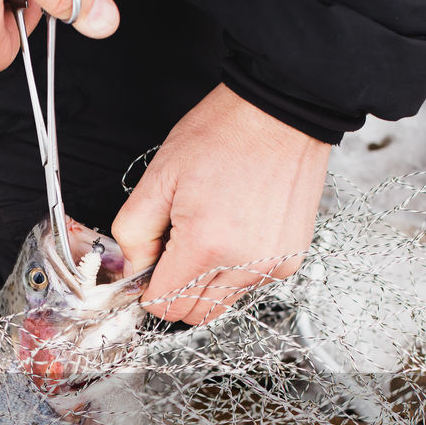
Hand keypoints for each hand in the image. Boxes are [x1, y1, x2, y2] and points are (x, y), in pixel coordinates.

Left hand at [112, 85, 330, 325]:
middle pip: (194, 313)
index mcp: (206, 244)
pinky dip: (234, 270)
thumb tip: (135, 271)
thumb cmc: (223, 134)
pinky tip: (235, 231)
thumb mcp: (159, 177)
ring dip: (206, 281)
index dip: (149, 290)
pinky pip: (250, 285)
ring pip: (222, 303)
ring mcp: (273, 264)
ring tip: (209, 233)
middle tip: (175, 248)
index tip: (150, 267)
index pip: (165, 306)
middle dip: (176, 289)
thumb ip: (134, 233)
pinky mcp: (291, 259)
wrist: (281, 111)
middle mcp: (245, 263)